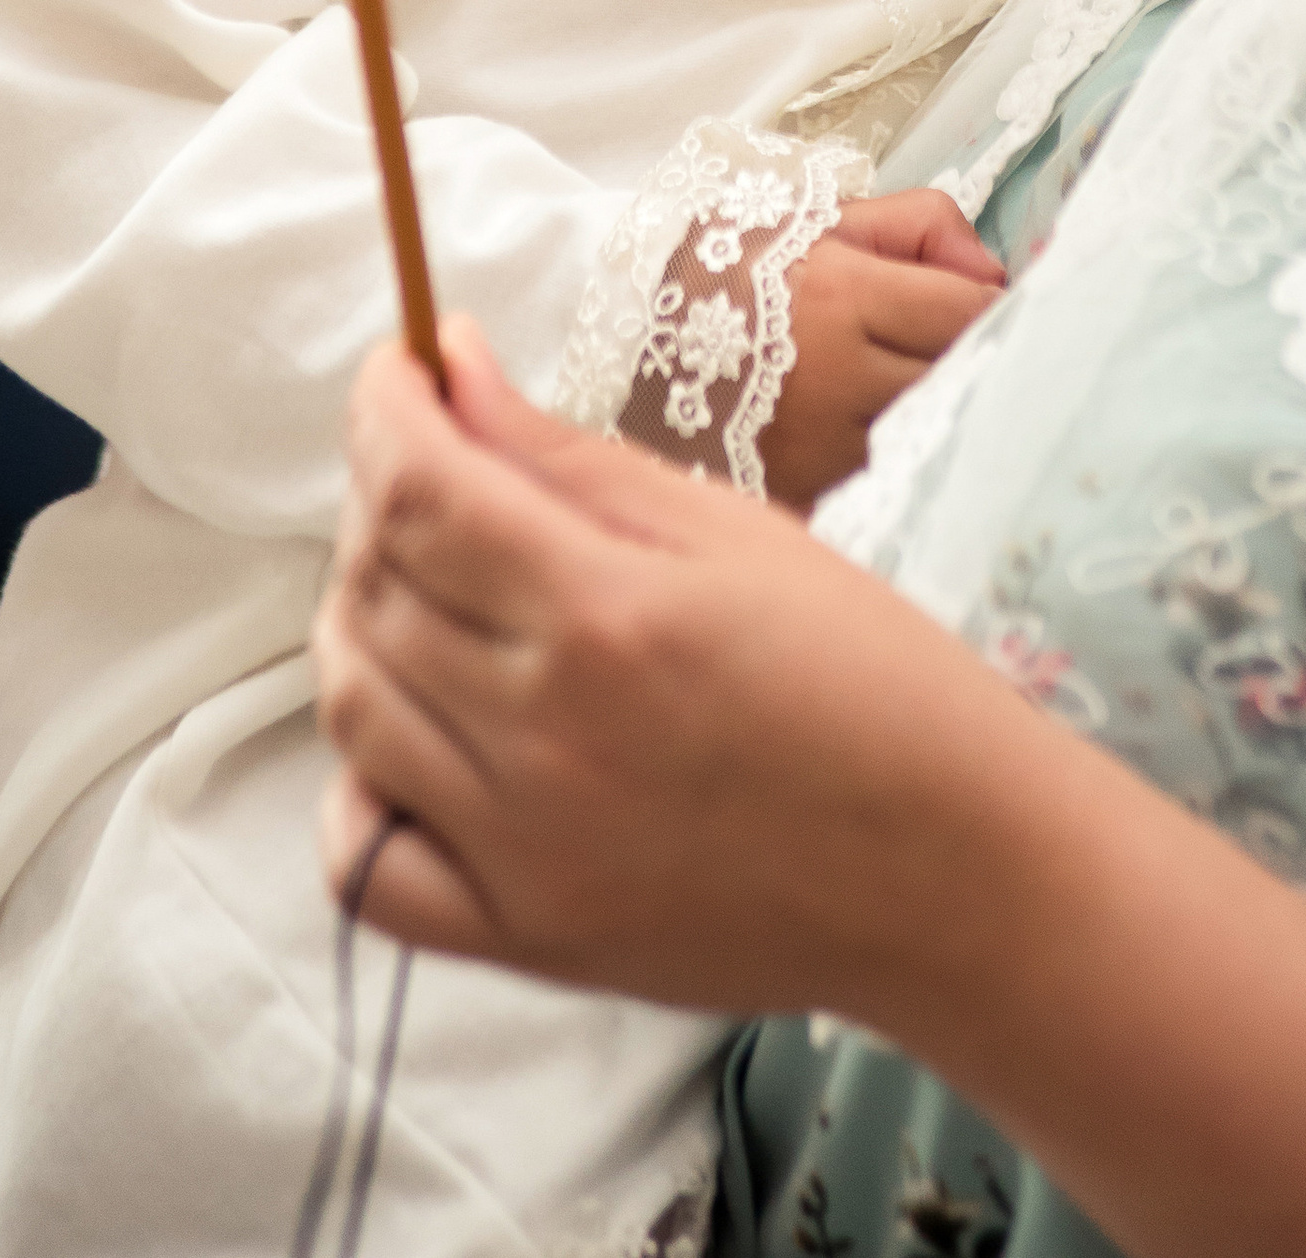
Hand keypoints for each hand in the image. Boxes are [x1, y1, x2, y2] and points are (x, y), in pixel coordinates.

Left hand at [314, 321, 1044, 1022]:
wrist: (951, 869)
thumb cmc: (870, 677)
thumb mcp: (731, 529)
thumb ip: (566, 453)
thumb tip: (449, 366)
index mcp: (608, 616)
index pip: (418, 491)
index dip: (383, 410)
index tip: (396, 366)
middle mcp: (544, 739)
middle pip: (375, 590)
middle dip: (379, 497)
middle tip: (435, 461)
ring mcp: (522, 854)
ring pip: (354, 711)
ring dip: (360, 621)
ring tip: (424, 580)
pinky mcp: (524, 939)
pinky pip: (367, 870)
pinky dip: (358, 793)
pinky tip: (412, 738)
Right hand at [761, 186, 1005, 512]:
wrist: (633, 331)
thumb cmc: (741, 265)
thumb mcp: (825, 218)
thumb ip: (921, 224)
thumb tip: (993, 270)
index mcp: (841, 296)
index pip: (966, 311)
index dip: (987, 306)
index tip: (977, 305)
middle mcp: (834, 378)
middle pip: (956, 377)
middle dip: (969, 359)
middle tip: (955, 347)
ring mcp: (817, 448)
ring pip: (925, 434)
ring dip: (934, 411)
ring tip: (911, 386)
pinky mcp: (801, 496)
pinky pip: (881, 480)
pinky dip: (892, 457)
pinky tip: (876, 433)